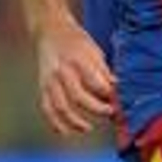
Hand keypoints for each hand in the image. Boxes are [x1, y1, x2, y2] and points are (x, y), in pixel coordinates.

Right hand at [36, 17, 118, 135]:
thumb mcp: (94, 51)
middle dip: (96, 109)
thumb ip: (104, 73)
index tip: (118, 101)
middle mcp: (62, 71)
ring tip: (88, 128)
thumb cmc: (76, 41)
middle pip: (79, 97)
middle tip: (110, 113)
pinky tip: (66, 131)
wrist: (49, 31)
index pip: (96, 83)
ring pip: (61, 107)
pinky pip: (47, 109)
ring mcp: (50, 81)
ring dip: (75, 122)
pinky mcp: (43, 87)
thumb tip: (118, 91)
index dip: (109, 96)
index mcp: (78, 60)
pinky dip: (55, 123)